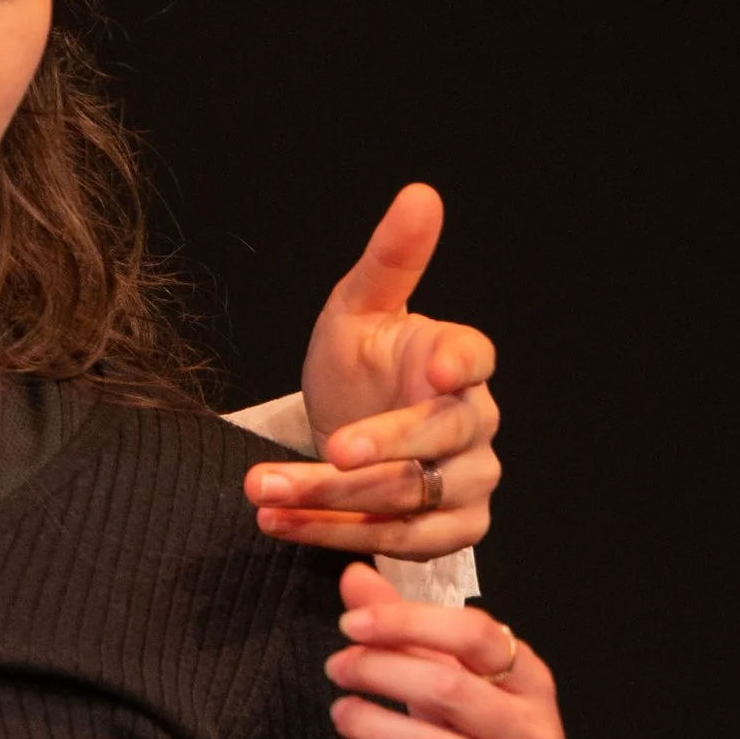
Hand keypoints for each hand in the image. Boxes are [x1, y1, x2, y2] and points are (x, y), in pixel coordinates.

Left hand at [245, 183, 501, 559]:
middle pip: (432, 443)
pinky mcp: (450, 531)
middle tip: (310, 456)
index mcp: (461, 359)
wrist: (343, 430)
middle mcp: (476, 423)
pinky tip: (281, 524)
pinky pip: (401, 543)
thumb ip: (390, 260)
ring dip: (332, 502)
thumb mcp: (358, 310)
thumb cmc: (360, 367)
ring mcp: (469, 482)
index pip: (474, 356)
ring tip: (263, 493)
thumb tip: (420, 195)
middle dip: (364, 456)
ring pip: (409, 500)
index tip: (437, 369)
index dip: (459, 362)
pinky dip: (337, 536)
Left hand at [326, 564, 577, 738]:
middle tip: (337, 668)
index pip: (476, 635)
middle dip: (379, 671)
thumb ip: (412, 632)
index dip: (408, 622)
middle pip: (447, 688)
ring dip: (371, 724)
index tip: (353, 624)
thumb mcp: (467, 684)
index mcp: (529, 680)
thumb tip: (356, 576)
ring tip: (341, 712)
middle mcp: (530, 731)